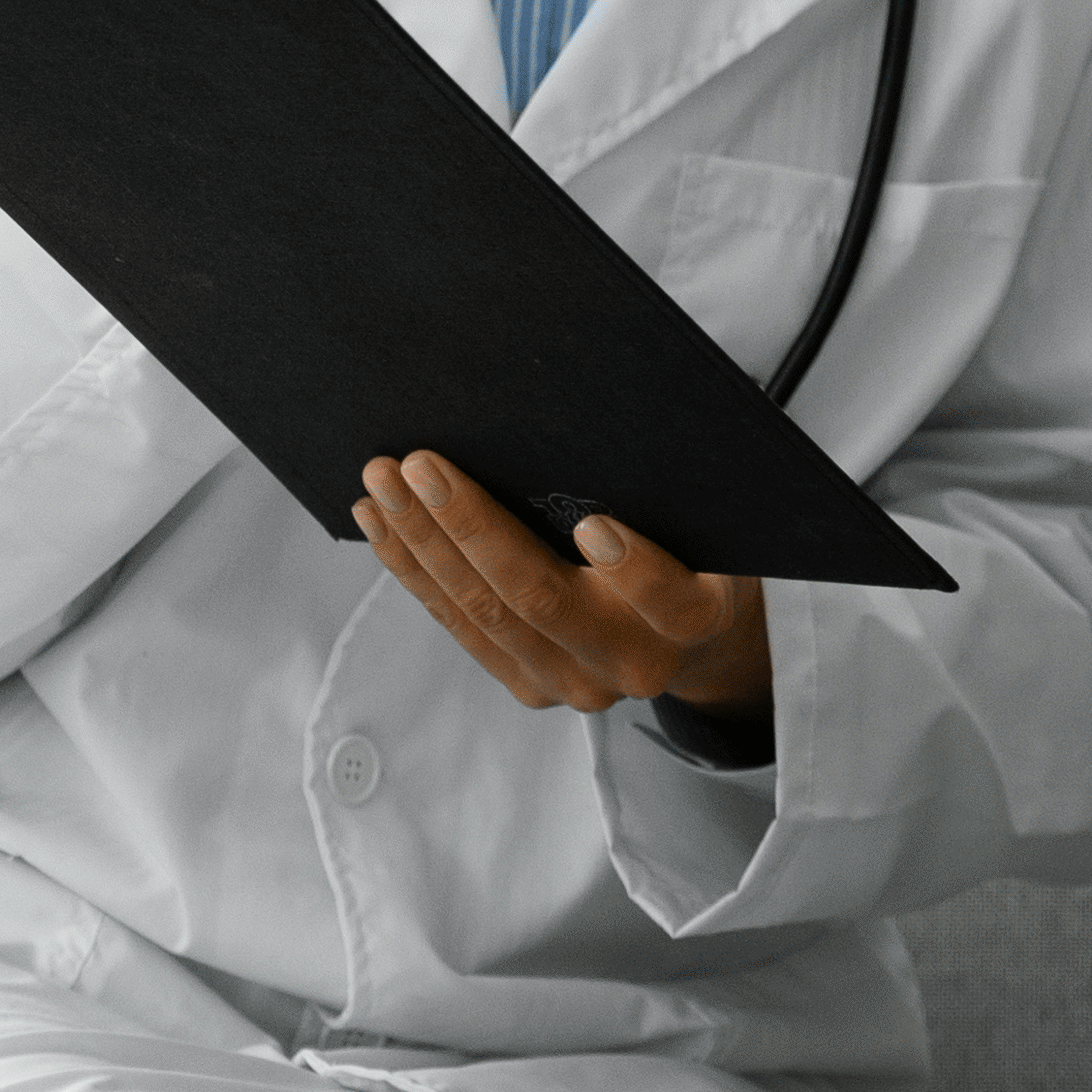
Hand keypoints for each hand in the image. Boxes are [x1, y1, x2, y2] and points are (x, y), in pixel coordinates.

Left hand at [356, 451, 773, 718]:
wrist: (686, 636)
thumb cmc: (695, 549)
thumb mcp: (708, 519)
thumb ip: (668, 486)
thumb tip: (605, 405)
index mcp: (694, 618)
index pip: (670, 602)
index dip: (634, 571)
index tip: (593, 525)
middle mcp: (635, 661)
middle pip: (543, 599)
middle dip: (472, 527)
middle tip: (422, 465)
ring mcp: (576, 681)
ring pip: (487, 613)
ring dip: (424, 543)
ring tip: (383, 484)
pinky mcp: (531, 686)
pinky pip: (463, 627)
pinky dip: (418, 572)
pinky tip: (385, 525)